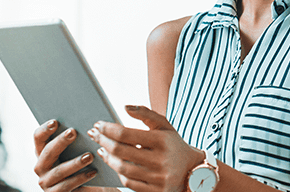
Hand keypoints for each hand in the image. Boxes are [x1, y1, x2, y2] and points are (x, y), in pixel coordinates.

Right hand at [33, 120, 101, 191]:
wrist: (93, 188)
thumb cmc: (85, 165)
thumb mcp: (80, 151)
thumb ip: (77, 139)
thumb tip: (86, 124)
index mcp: (44, 151)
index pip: (38, 137)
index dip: (44, 129)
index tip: (55, 121)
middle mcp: (41, 166)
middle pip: (47, 152)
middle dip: (60, 141)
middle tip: (73, 132)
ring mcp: (46, 182)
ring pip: (59, 170)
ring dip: (74, 162)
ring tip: (89, 156)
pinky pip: (66, 185)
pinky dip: (80, 178)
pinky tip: (92, 172)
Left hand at [88, 105, 203, 191]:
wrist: (193, 170)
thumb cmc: (174, 145)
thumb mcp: (165, 126)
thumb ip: (146, 113)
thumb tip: (125, 107)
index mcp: (162, 141)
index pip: (126, 134)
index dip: (108, 129)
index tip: (99, 125)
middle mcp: (161, 160)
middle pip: (120, 151)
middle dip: (103, 141)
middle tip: (95, 135)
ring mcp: (158, 178)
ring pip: (122, 168)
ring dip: (107, 158)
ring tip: (102, 149)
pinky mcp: (156, 191)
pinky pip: (129, 182)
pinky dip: (118, 172)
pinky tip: (114, 163)